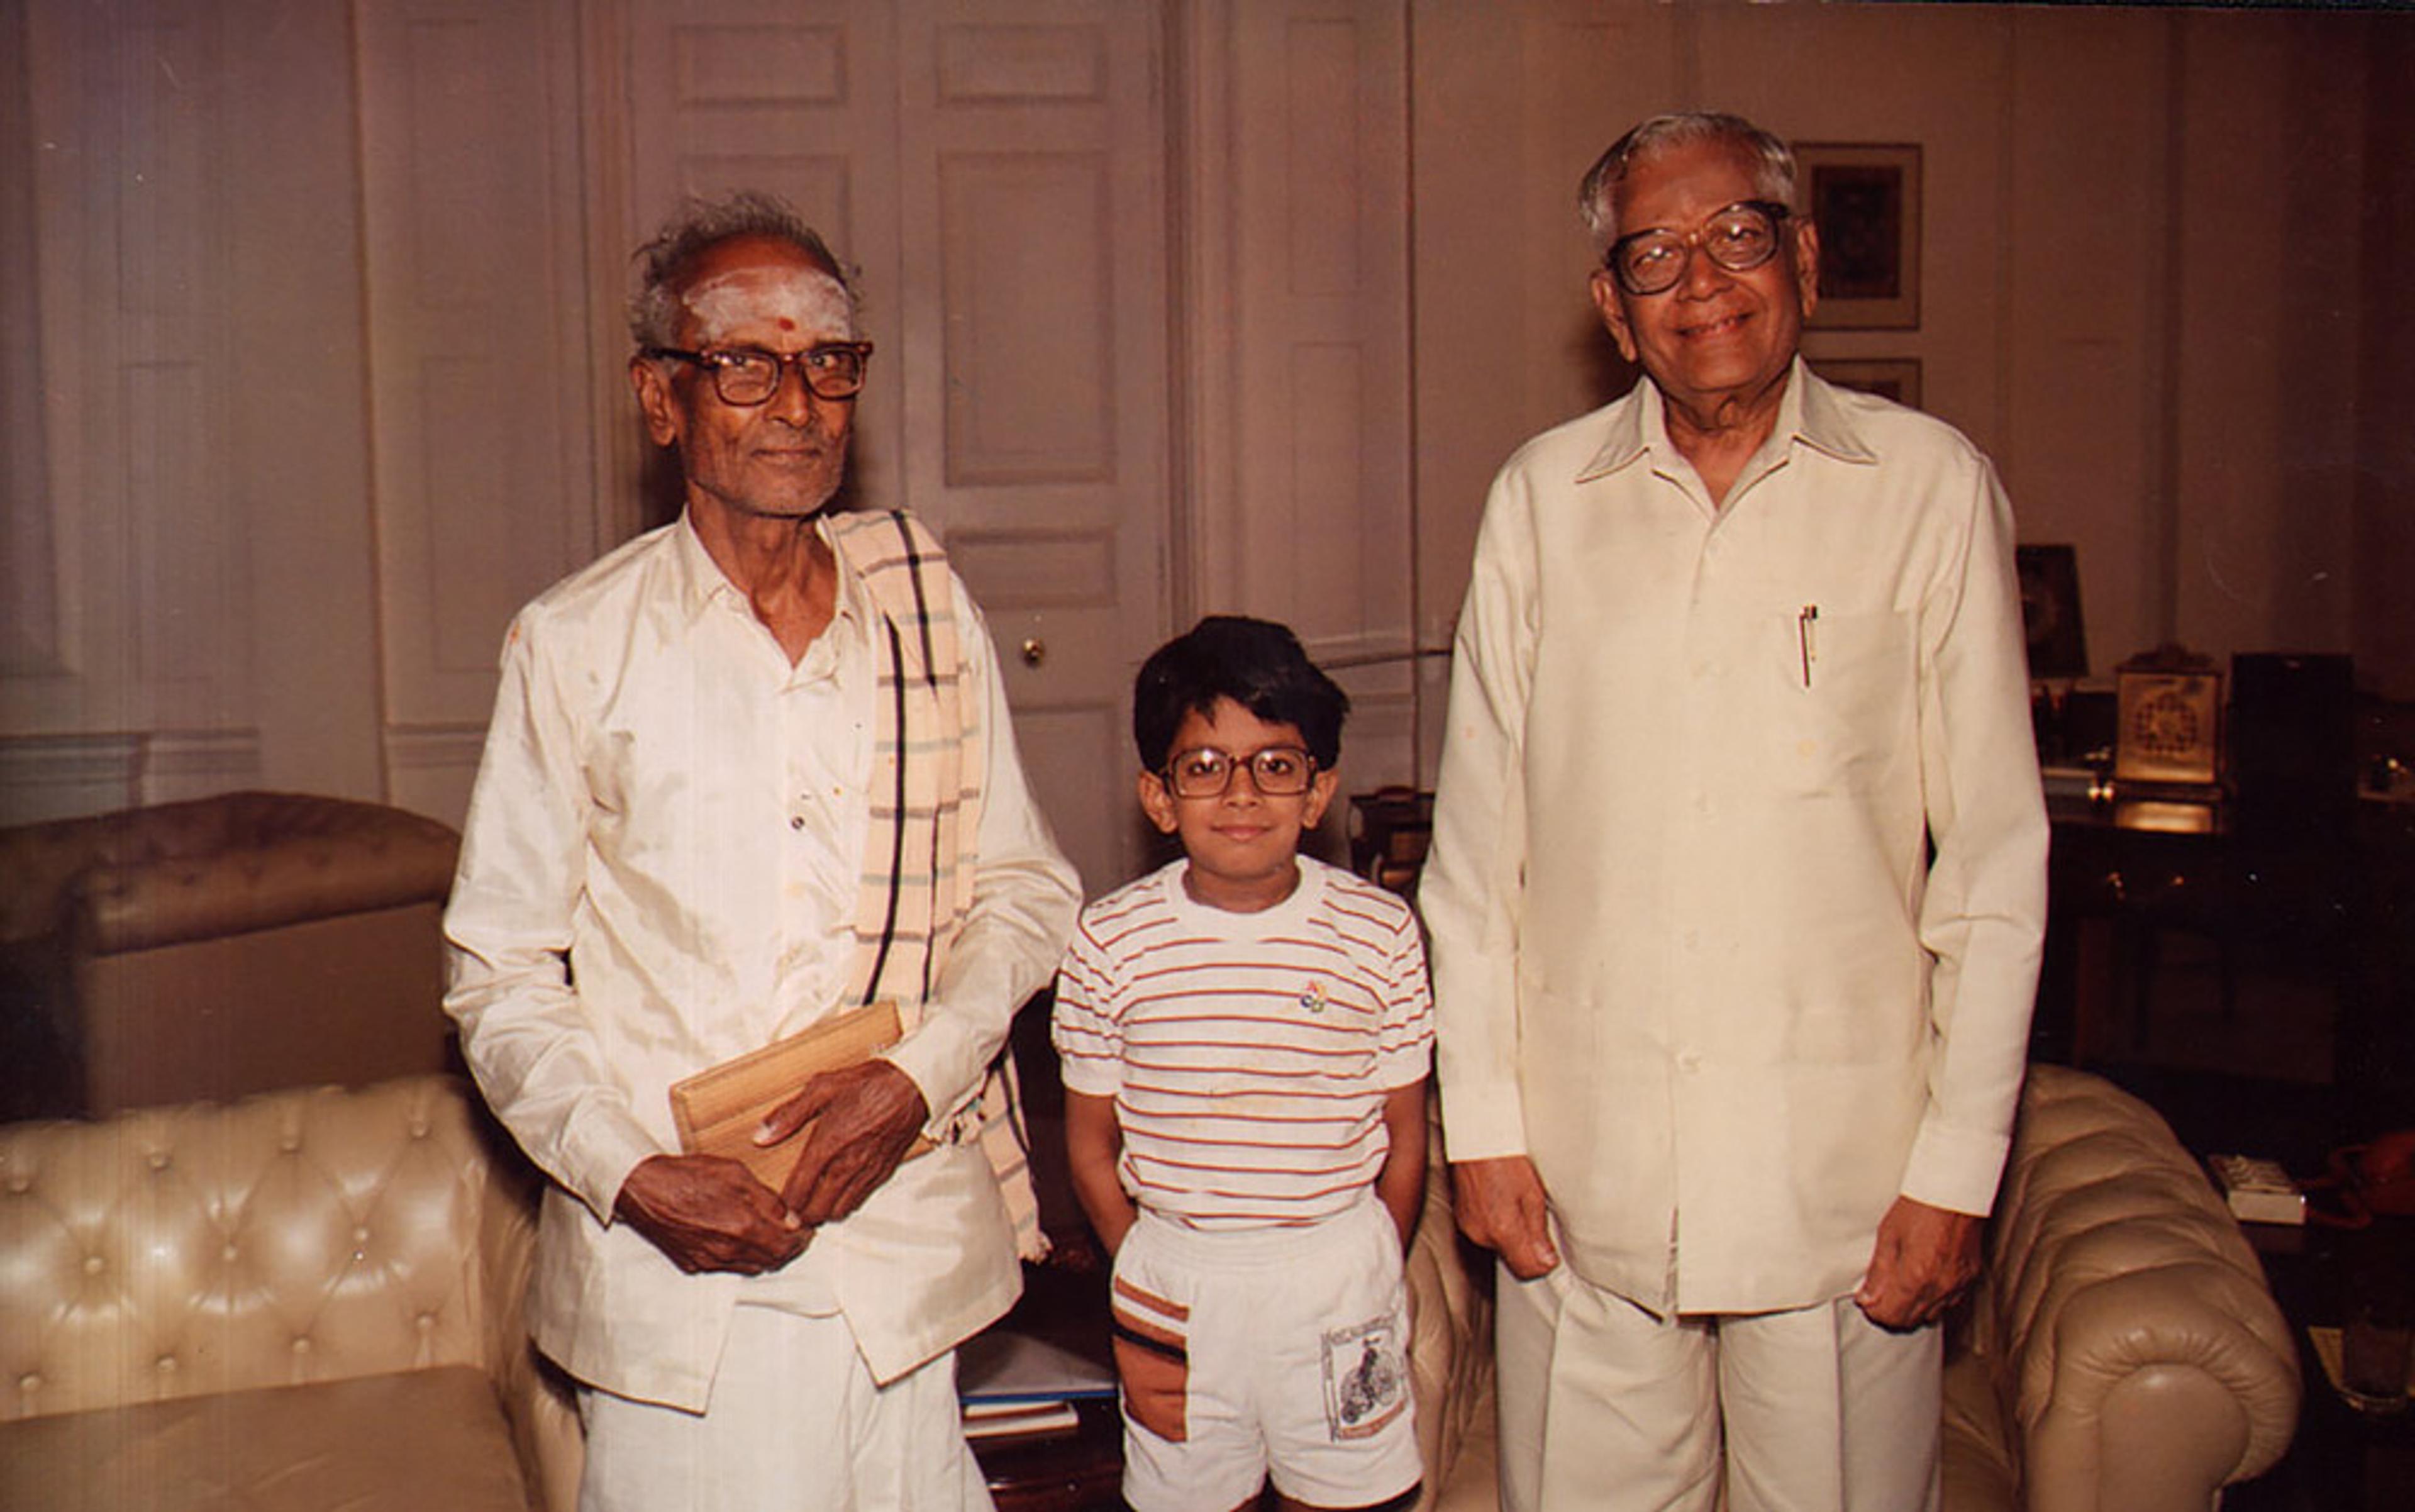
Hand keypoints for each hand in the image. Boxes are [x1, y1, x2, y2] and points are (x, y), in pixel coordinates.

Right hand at [613, 1153, 806, 1274]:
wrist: (643, 1190)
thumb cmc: (687, 1175)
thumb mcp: (736, 1173)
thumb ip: (768, 1199)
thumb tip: (791, 1217)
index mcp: (744, 1228)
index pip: (788, 1246)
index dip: (802, 1238)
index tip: (806, 1228)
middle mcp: (729, 1251)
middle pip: (773, 1261)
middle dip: (788, 1248)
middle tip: (793, 1232)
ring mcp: (709, 1261)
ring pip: (751, 1267)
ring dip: (766, 1254)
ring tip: (769, 1234)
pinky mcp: (693, 1264)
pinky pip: (727, 1267)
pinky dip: (740, 1256)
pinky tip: (739, 1238)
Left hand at [760, 1059, 929, 1226]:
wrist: (913, 1086)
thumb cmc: (869, 1083)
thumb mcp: (822, 1088)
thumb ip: (789, 1114)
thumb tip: (761, 1135)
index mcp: (828, 1145)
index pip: (799, 1191)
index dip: (785, 1206)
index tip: (778, 1207)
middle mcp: (847, 1165)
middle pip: (818, 1211)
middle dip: (802, 1216)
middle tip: (792, 1212)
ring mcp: (867, 1172)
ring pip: (839, 1211)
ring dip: (823, 1213)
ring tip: (812, 1207)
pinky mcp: (883, 1174)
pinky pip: (860, 1201)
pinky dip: (845, 1205)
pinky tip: (838, 1195)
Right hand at [1450, 1156, 1559, 1279]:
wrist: (1477, 1138)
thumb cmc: (1506, 1159)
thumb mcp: (1533, 1195)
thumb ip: (1539, 1232)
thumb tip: (1547, 1261)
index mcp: (1503, 1229)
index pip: (1527, 1270)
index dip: (1543, 1264)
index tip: (1551, 1254)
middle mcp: (1482, 1234)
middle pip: (1512, 1261)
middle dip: (1528, 1250)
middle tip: (1538, 1223)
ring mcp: (1469, 1227)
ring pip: (1499, 1247)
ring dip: (1512, 1238)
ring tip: (1518, 1208)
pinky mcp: (1463, 1219)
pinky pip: (1485, 1234)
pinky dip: (1497, 1227)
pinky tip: (1503, 1204)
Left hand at [1855, 1195, 1981, 1329]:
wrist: (1954, 1192)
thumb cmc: (1920, 1208)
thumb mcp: (1888, 1236)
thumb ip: (1878, 1272)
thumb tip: (1867, 1299)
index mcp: (1914, 1277)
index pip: (1891, 1316)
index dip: (1875, 1311)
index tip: (1868, 1300)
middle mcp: (1938, 1287)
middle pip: (1910, 1321)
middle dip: (1892, 1313)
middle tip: (1881, 1295)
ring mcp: (1957, 1285)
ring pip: (1931, 1316)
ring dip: (1914, 1309)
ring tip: (1902, 1288)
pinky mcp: (1970, 1278)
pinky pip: (1949, 1303)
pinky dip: (1934, 1300)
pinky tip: (1925, 1283)